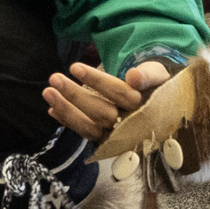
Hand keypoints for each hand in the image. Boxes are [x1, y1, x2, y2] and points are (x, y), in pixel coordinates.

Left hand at [43, 60, 171, 136]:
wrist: (161, 105)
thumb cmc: (155, 85)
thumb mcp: (159, 75)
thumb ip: (149, 74)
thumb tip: (134, 76)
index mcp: (145, 107)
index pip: (119, 94)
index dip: (97, 81)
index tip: (74, 67)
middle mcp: (130, 124)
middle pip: (101, 113)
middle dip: (76, 96)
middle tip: (54, 78)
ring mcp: (116, 135)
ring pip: (90, 127)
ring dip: (67, 111)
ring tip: (47, 93)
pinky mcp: (106, 141)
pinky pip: (85, 133)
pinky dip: (68, 122)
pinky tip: (52, 110)